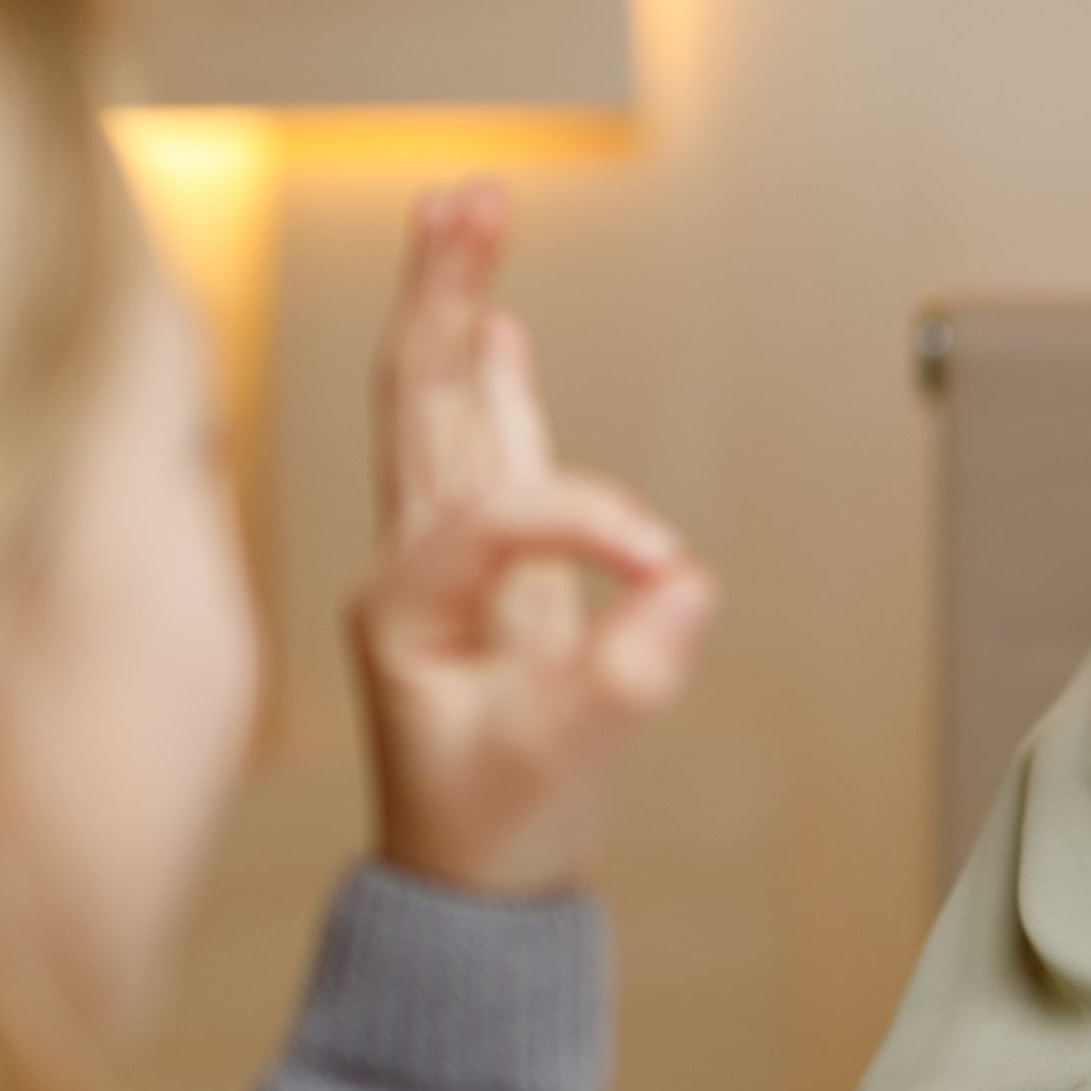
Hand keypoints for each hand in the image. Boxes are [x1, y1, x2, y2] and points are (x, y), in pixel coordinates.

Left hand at [345, 179, 714, 897]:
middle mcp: (408, 566)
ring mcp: (441, 564)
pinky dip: (491, 380)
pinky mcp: (481, 575)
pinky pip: (481, 451)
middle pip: (420, 397)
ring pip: (443, 409)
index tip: (670, 574)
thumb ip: (619, 683)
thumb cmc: (496, 837)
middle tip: (467, 193)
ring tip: (468, 207)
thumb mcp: (558, 769)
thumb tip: (683, 590)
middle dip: (443, 290)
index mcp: (406, 604)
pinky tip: (494, 320)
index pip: (502, 514)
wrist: (466, 898)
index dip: (592, 526)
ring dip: (458, 305)